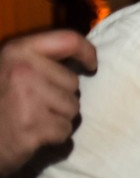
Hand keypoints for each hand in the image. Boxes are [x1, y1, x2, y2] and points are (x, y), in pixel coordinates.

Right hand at [0, 29, 97, 175]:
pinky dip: (54, 136)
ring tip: (31, 119)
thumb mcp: (10, 70)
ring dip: (58, 118)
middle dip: (61, 97)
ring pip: (72, 108)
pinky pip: (65, 130)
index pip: (68, 40)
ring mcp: (27, 97)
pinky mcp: (32, 125)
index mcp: (17, 51)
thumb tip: (84, 58)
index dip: (87, 52)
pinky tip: (32, 135)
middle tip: (33, 106)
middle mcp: (23, 70)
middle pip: (73, 82)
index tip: (91, 66)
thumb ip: (40, 60)